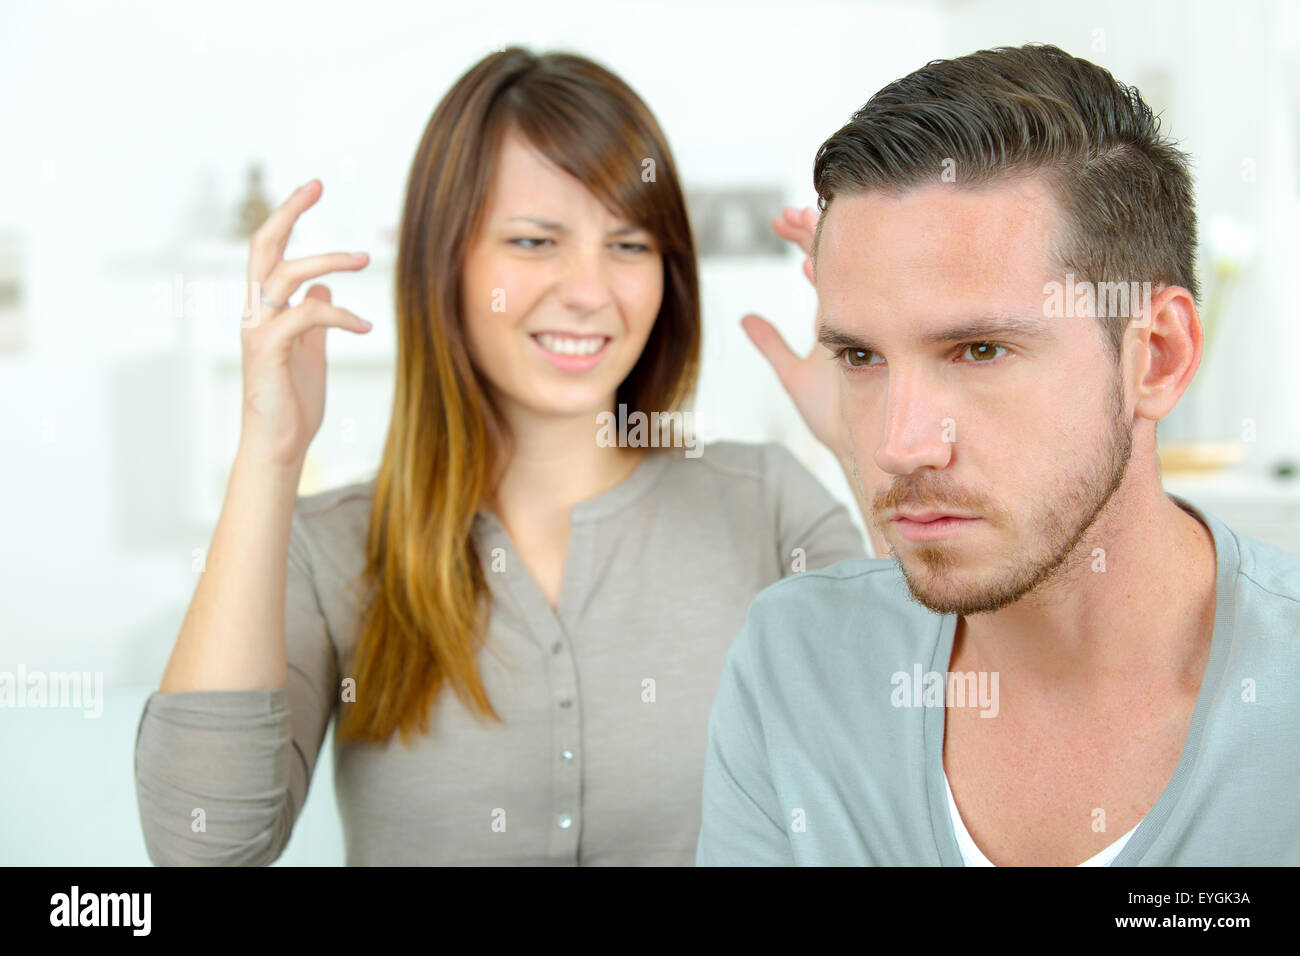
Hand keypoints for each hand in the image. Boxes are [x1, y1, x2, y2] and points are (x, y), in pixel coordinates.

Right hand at [238, 179, 372, 469]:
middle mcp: (255, 312)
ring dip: (327, 260)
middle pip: (262, 245)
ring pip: (286, 275)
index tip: (312, 187)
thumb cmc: (293, 401)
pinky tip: (365, 327)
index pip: (269, 248)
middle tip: (317, 184)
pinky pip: (306, 316)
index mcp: (264, 308)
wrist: (279, 445)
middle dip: (288, 211)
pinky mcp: (268, 352)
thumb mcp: (309, 350)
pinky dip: (340, 315)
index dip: (288, 215)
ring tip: (365, 258)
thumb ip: (313, 316)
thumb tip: (323, 287)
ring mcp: (258, 330)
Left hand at [742, 205, 847, 460]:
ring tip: (796, 221)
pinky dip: (826, 286)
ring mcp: (862, 325)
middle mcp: (852, 316)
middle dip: (809, 233)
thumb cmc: (837, 420)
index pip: (817, 266)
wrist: (864, 449)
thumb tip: (745, 319)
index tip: (779, 219)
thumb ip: (770, 345)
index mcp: (835, 319)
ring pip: (843, 274)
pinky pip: (848, 305)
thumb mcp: (793, 375)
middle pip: (831, 262)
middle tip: (786, 212)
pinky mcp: (866, 344)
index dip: (800, 240)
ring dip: (817, 248)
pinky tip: (806, 269)